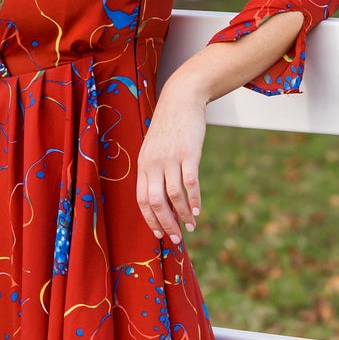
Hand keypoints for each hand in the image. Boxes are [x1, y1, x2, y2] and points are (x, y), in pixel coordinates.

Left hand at [136, 81, 206, 241]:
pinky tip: (197, 210)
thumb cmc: (169, 127)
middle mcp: (153, 164)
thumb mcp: (155, 149)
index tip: (159, 234)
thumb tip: (161, 196)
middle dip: (165, 224)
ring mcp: (170, 158)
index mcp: (143, 165)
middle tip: (175, 239)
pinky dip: (193, 199)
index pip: (141, 199)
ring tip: (190, 226)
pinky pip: (189, 182)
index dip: (150, 219)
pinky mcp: (188, 153)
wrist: (181, 100)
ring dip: (182, 215)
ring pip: (173, 195)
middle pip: (155, 202)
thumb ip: (155, 170)